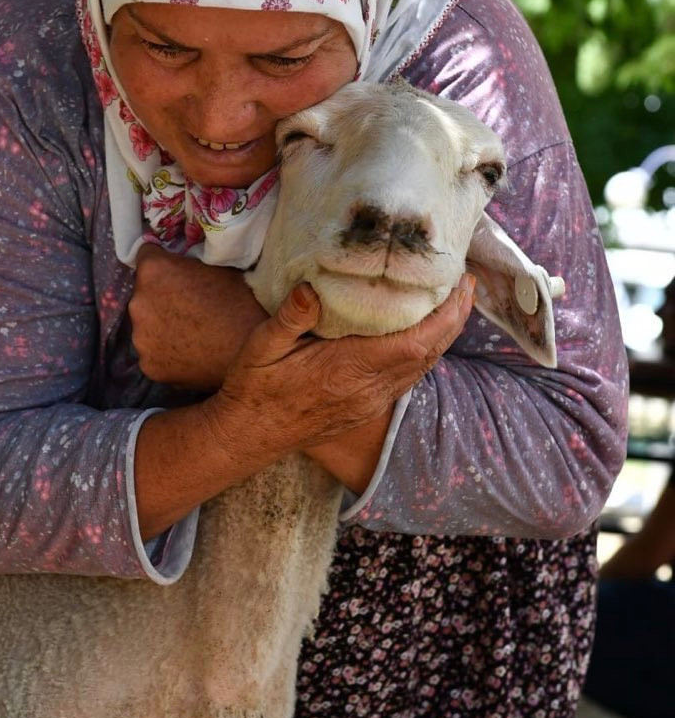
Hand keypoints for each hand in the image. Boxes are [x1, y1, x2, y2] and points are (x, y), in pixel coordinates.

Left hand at [129, 243, 267, 388]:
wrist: (251, 353)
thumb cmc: (240, 304)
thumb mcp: (217, 268)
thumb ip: (189, 264)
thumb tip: (181, 267)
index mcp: (154, 271)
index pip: (146, 256)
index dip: (162, 263)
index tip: (174, 272)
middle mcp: (138, 303)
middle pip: (143, 295)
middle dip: (160, 297)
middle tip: (186, 307)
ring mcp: (139, 338)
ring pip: (146, 327)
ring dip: (161, 327)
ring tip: (189, 335)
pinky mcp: (148, 366)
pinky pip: (153, 354)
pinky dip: (166, 354)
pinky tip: (188, 354)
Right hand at [207, 276, 475, 464]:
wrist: (250, 434)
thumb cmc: (255, 386)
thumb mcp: (261, 347)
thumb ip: (289, 318)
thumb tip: (312, 287)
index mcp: (348, 370)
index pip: (414, 344)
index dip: (445, 316)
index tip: (459, 284)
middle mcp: (369, 389)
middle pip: (430, 354)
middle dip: (455, 318)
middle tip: (467, 283)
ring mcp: (371, 401)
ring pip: (423, 367)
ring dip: (445, 335)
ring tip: (454, 301)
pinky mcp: (368, 407)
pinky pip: (410, 377)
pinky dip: (427, 351)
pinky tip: (425, 333)